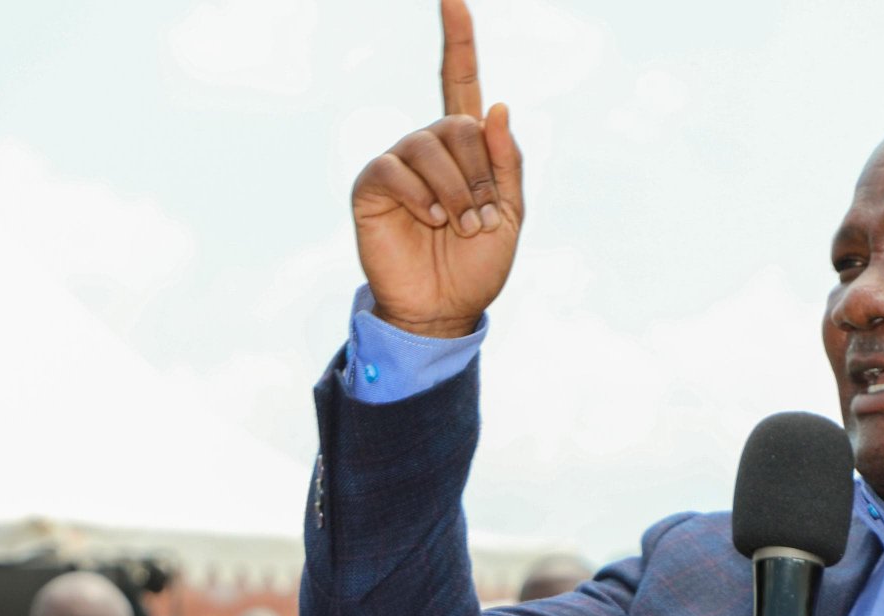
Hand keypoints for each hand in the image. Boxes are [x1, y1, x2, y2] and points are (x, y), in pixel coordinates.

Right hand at [351, 0, 522, 338]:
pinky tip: (427, 221)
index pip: (460, 80)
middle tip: (479, 220)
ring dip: (455, 191)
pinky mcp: (372, 184)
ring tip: (457, 227)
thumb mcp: (511, 214)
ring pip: (430, 145)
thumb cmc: (477, 264)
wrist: (444, 308)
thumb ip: (507, 163)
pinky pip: (396, 167)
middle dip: (478, 174)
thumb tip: (497, 106)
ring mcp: (399, 162)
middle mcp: (430, 145)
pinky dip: (420, 195)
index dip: (458, 39)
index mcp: (466, 148)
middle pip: (457, 124)